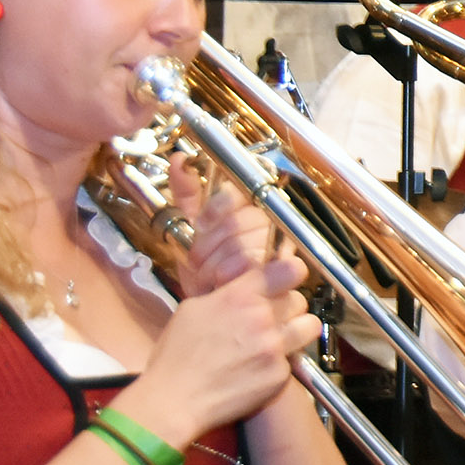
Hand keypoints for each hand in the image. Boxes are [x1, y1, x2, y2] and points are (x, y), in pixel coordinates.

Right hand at [125, 244, 318, 437]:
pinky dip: (280, 362)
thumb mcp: (193, 308)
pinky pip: (292, 360)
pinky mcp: (279, 374)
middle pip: (299, 299)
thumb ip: (227, 293)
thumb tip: (243, 286)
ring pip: (308, 327)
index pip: (290, 269)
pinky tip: (258, 367)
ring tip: (278, 338)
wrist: (174, 400)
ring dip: (297, 330)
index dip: (291, 272)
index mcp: (239, 296)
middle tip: (273, 316)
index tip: (288, 277)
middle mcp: (261, 318)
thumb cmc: (177, 357)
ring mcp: (274, 347)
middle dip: (288, 306)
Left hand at [164, 154, 284, 296]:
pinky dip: (231, 275)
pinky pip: (256, 265)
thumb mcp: (188, 229)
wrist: (209, 305)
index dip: (217, 208)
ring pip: (248, 244)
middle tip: (198, 260)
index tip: (200, 226)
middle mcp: (269, 222)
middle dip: (212, 245)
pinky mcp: (284, 272)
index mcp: (247, 206)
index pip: (238, 192)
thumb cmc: (202, 270)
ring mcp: (280, 247)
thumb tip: (179, 160)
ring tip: (209, 275)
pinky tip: (222, 282)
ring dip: (218, 263)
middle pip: (242, 221)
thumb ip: (186, 195)